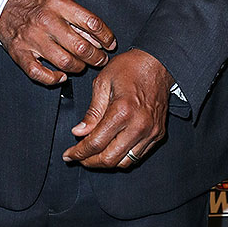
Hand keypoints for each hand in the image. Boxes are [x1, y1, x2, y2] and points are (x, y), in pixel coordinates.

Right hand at [0, 0, 115, 86]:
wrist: (3, 4)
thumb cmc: (35, 1)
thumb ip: (78, 15)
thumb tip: (98, 37)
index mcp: (58, 4)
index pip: (91, 23)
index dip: (106, 36)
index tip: (110, 43)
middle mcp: (46, 21)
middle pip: (81, 47)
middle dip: (96, 56)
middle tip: (100, 59)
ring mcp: (32, 39)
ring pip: (65, 62)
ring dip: (79, 67)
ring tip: (82, 65)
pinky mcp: (20, 53)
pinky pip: (40, 73)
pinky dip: (54, 79)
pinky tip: (61, 76)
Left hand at [62, 49, 172, 167]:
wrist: (158, 63)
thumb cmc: (130, 68)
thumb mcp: (103, 82)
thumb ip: (92, 112)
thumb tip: (78, 132)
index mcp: (123, 110)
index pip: (96, 143)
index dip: (79, 152)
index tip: (69, 155)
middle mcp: (139, 125)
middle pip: (110, 158)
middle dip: (90, 162)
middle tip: (78, 157)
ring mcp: (151, 132)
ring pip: (125, 162)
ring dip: (106, 162)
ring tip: (93, 155)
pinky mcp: (158, 134)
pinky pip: (138, 155)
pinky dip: (122, 157)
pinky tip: (111, 149)